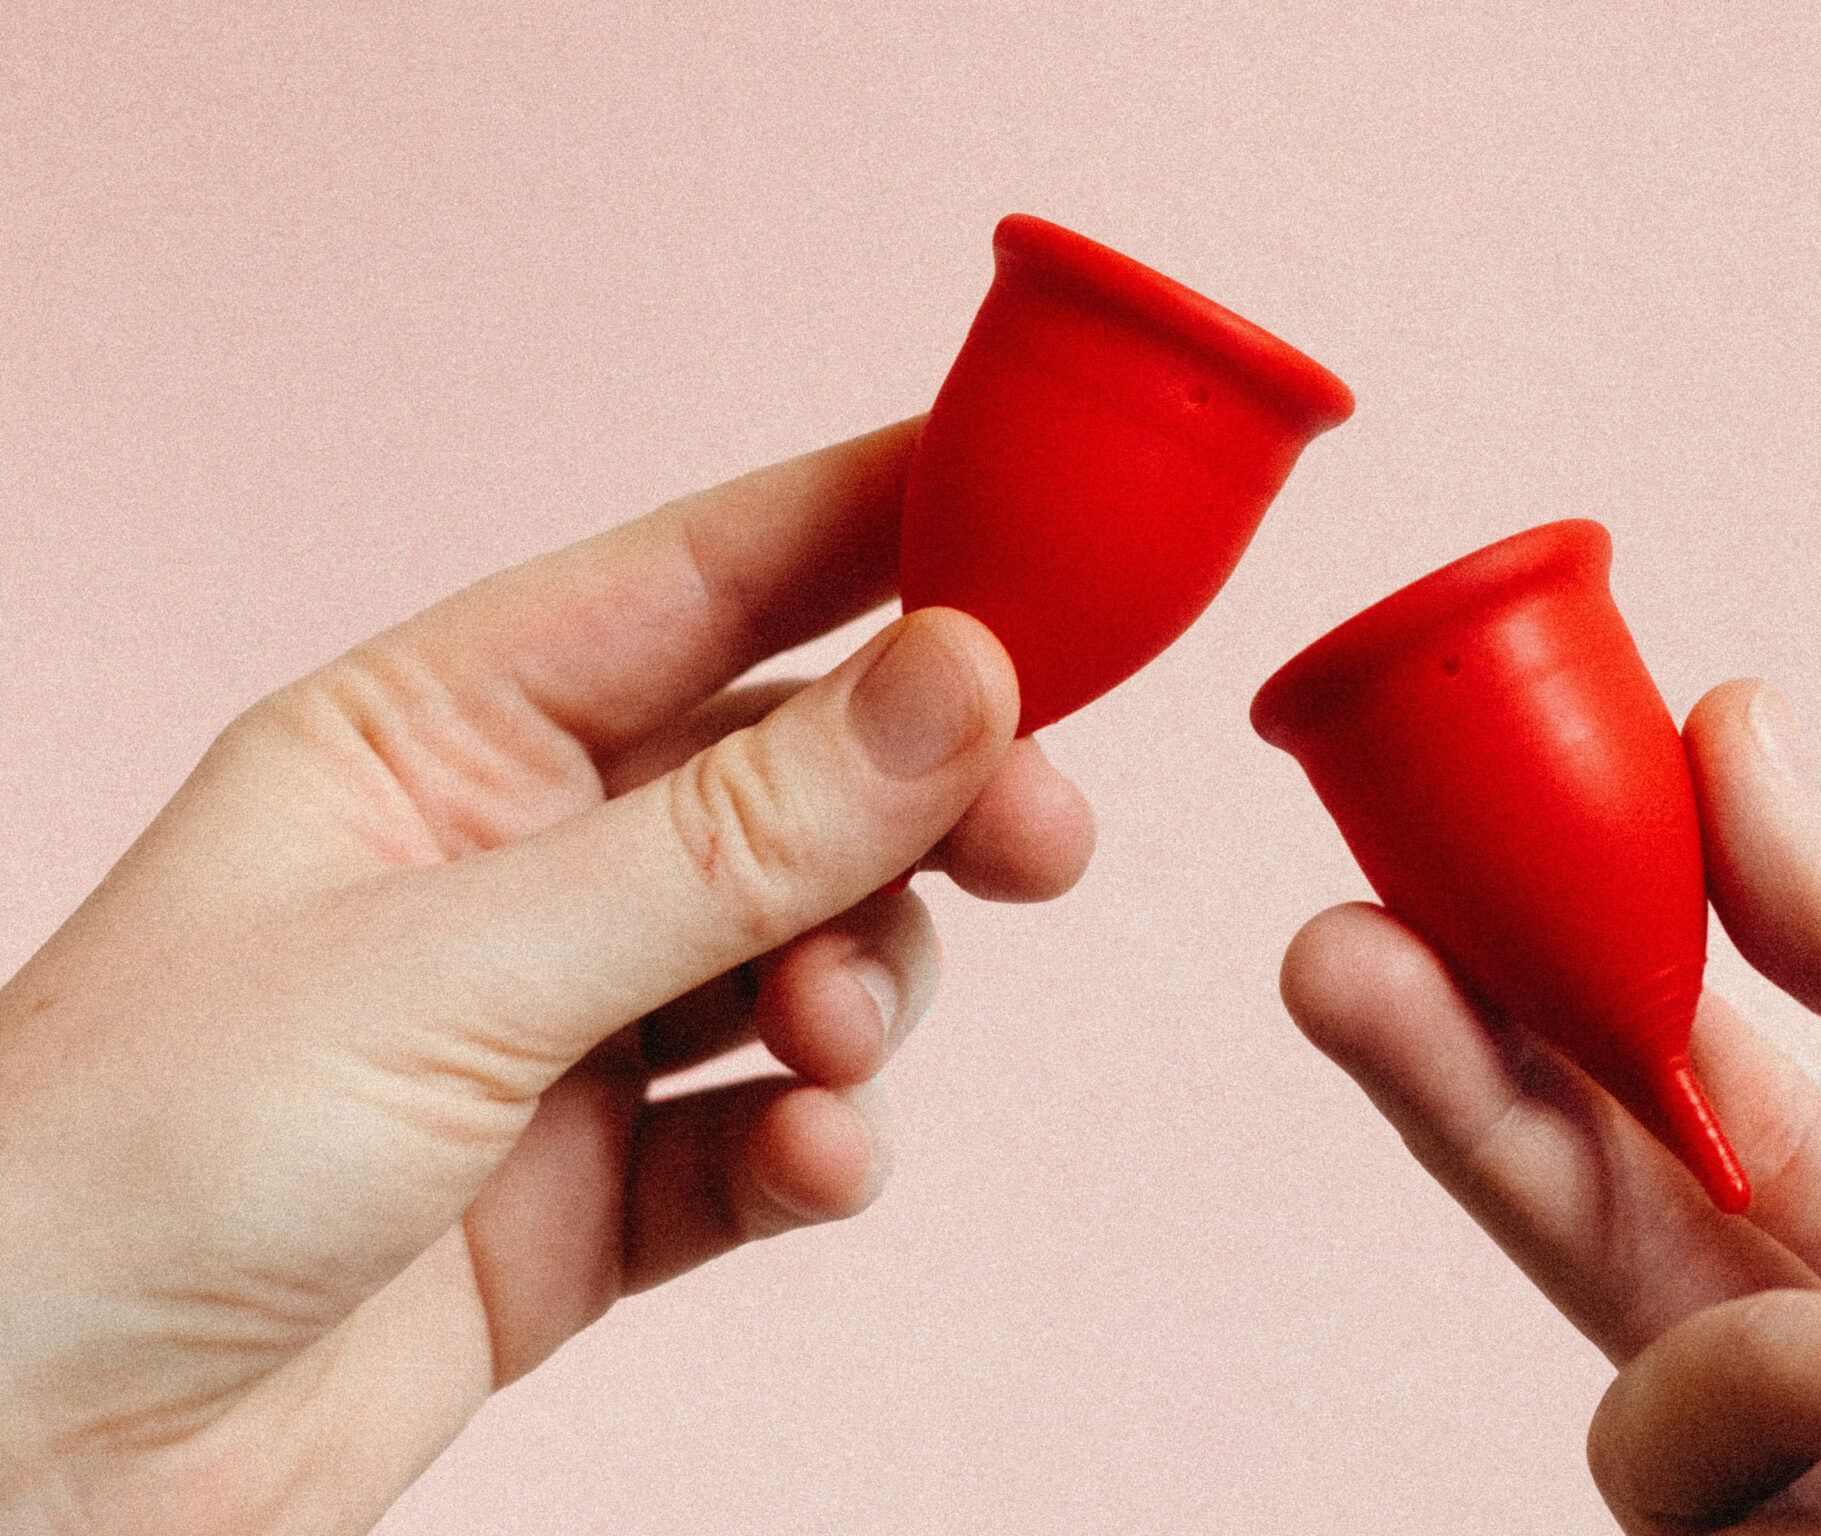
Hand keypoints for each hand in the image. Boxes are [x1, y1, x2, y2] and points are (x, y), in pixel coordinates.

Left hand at [0, 421, 1094, 1533]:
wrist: (19, 1477)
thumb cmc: (131, 1165)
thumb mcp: (460, 967)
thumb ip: (735, 838)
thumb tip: (960, 676)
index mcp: (434, 736)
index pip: (703, 581)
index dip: (880, 526)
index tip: (1048, 503)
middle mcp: (512, 867)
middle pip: (793, 778)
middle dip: (924, 801)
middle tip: (1034, 834)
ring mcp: (558, 1036)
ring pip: (807, 953)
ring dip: (861, 985)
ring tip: (833, 1040)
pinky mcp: (594, 1198)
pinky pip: (770, 1132)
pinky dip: (818, 1139)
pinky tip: (807, 1157)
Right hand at [1281, 679, 1820, 1531]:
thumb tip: (1735, 734)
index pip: (1692, 1070)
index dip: (1564, 960)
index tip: (1464, 845)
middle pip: (1582, 1203)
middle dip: (1450, 1073)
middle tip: (1333, 957)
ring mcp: (1810, 1514)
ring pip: (1645, 1396)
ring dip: (1787, 1360)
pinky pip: (1691, 1510)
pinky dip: (1820, 1451)